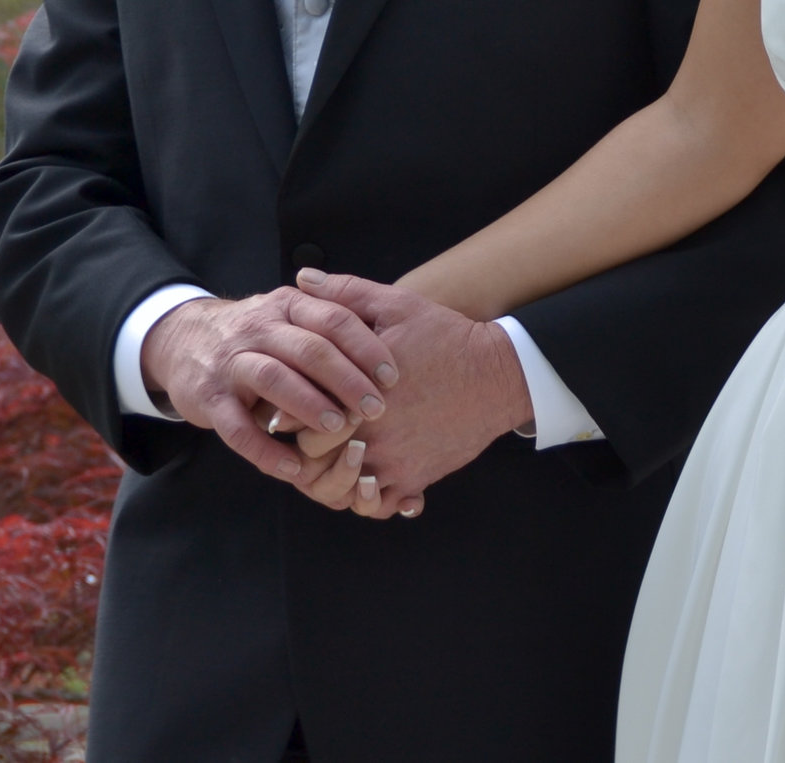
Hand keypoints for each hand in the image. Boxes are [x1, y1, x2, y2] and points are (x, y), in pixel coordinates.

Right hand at [139, 289, 398, 484]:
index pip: (334, 320)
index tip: (394, 377)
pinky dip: (266, 450)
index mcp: (289, 306)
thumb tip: (390, 333)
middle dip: (347, 379)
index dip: (366, 348)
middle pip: (309, 349)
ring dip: (309, 405)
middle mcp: (260, 328)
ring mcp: (232, 363)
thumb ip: (331, 319)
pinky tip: (293, 468)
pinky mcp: (208, 398)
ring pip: (273, 379)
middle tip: (377, 409)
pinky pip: (236, 428)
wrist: (182, 340)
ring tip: (340, 429)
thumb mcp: (291, 313)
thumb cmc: (257, 334)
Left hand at [292, 270, 533, 518]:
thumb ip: (345, 292)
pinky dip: (366, 500)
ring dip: (331, 479)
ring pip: (339, 490)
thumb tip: (302, 278)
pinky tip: (365, 482)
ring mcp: (392, 461)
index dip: (285, 413)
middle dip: (304, 450)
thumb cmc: (446, 338)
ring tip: (333, 460)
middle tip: (306, 437)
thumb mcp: (397, 305)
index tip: (287, 406)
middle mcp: (370, 433)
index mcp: (354, 392)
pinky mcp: (415, 479)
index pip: (294, 417)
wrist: (499, 375)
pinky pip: (377, 507)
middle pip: (310, 460)